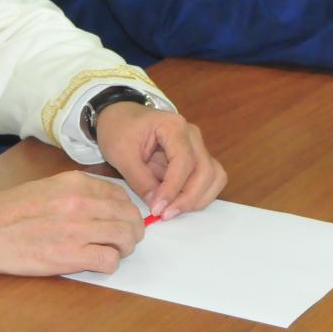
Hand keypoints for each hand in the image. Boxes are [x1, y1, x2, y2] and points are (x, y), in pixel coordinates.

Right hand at [0, 170, 144, 275]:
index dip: (127, 210)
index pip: (120, 195)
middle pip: (129, 216)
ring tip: (113, 251)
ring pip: (125, 237)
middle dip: (132, 230)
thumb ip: (77, 192)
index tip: (123, 219)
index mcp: (76, 183)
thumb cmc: (10, 210)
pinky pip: (109, 260)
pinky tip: (97, 263)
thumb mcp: (48, 187)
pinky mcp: (71, 256)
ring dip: (124, 247)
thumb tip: (104, 204)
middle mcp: (82, 202)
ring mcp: (79, 229)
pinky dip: (109, 264)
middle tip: (126, 239)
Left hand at [94, 103, 226, 221]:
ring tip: (172, 211)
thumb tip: (157, 206)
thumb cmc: (119, 129)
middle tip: (165, 214)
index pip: (184, 161)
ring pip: (213, 177)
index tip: (158, 209)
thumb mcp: (121, 153)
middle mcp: (192, 135)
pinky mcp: (196, 159)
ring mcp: (197, 146)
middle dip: (188, 198)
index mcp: (174, 126)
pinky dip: (198, 196)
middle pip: (205, 171)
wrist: (120, 116)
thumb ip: (140, 179)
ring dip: (197, 198)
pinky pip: (208, 180)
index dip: (173, 189)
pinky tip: (178, 204)